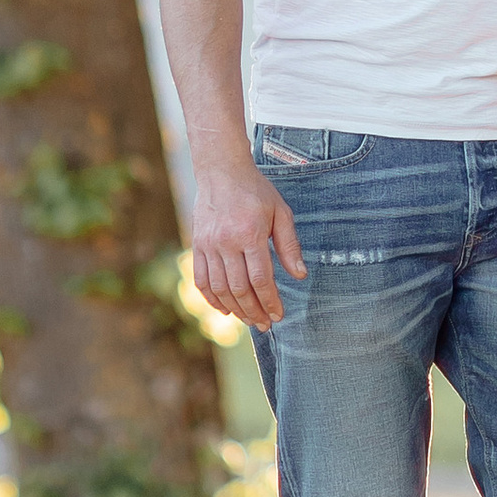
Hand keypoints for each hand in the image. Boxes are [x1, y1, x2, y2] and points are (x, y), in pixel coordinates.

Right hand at [187, 160, 304, 329]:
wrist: (221, 171)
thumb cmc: (256, 191)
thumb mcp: (281, 212)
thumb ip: (289, 245)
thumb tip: (299, 275)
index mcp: (250, 234)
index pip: (260, 279)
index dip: (270, 301)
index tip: (279, 315)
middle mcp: (226, 242)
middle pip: (239, 289)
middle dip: (254, 312)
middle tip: (266, 325)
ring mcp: (208, 245)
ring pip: (220, 289)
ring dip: (235, 310)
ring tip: (250, 320)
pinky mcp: (197, 245)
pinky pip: (201, 280)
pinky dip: (212, 299)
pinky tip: (225, 309)